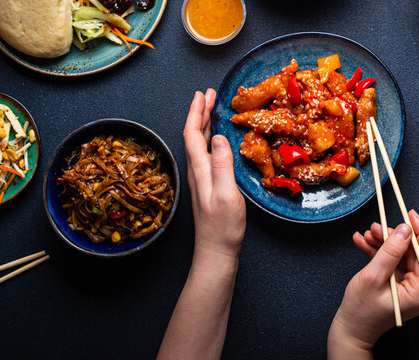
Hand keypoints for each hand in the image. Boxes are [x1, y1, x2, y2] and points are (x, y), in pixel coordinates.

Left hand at [183, 89, 245, 258]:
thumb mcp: (226, 193)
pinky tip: (216, 140)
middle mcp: (197, 172)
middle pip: (194, 136)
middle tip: (209, 95)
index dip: (196, 112)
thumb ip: (222, 164)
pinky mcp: (208, 186)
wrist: (216, 252)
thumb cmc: (222, 227)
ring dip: (204, 124)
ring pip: (199, 144)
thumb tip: (217, 137)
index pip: (192, 134)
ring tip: (212, 110)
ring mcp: (201, 179)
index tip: (202, 95)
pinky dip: (209, 140)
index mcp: (200, 170)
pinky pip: (206, 154)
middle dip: (200, 113)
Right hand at [329, 210, 418, 355]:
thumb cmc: (361, 311)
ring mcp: (408, 285)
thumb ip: (389, 252)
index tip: (411, 214)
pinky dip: (377, 251)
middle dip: (393, 236)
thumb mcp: (373, 278)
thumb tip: (404, 230)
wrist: (350, 330)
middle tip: (376, 226)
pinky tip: (362, 242)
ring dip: (382, 242)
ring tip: (366, 234)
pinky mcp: (397, 283)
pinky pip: (391, 261)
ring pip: (400, 254)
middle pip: (412, 252)